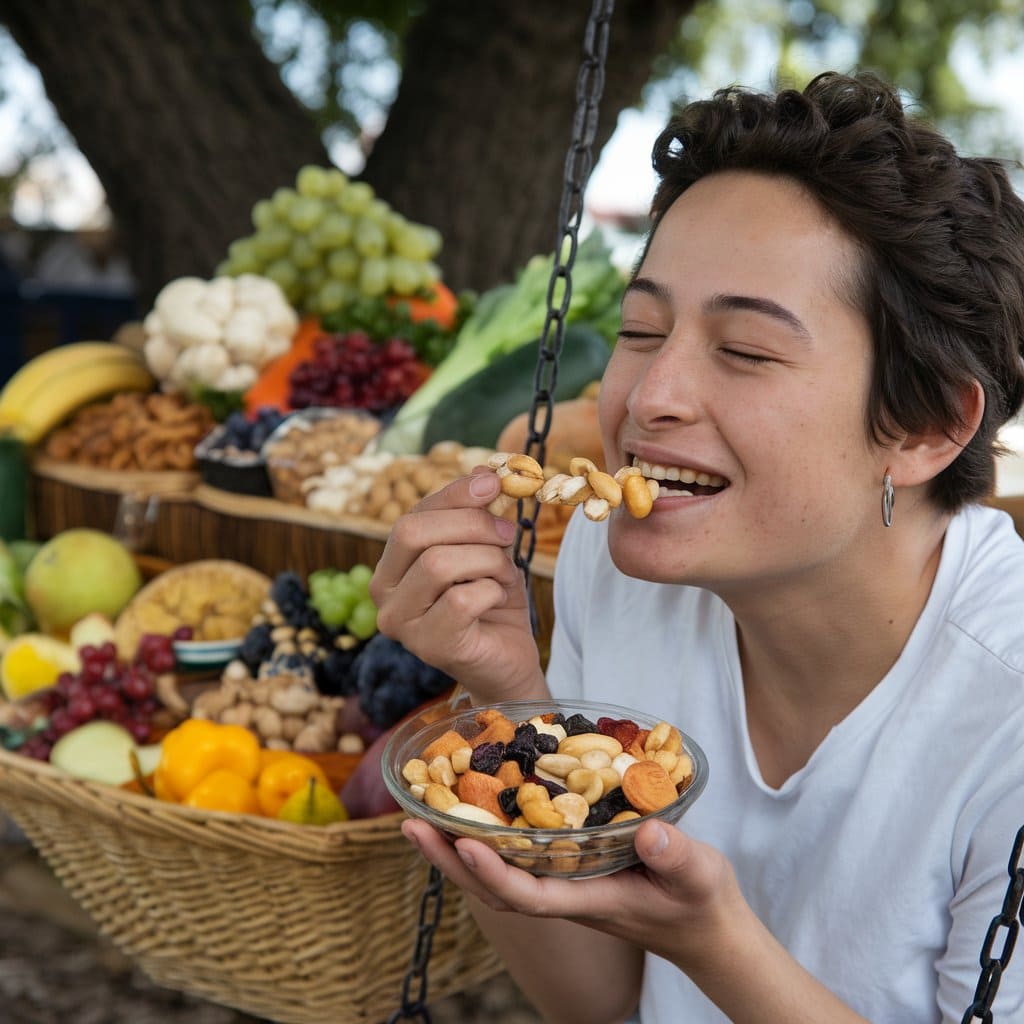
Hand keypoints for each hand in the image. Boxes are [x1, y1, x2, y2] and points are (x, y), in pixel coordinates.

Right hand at [369, 469, 546, 702]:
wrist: (508, 660)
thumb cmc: (491, 602)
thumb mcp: (484, 549)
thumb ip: (476, 513)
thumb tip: (483, 471)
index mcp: (390, 566)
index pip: (412, 515)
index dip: (454, 494)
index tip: (494, 483)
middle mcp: (383, 594)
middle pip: (414, 533)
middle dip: (471, 524)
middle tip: (507, 532)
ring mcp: (402, 624)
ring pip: (439, 563)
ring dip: (487, 560)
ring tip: (504, 574)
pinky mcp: (430, 646)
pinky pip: (462, 599)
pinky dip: (492, 591)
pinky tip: (497, 600)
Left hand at [401, 816, 742, 972]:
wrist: (706, 930)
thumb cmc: (702, 903)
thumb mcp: (699, 875)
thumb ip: (675, 856)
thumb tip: (648, 831)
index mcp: (588, 899)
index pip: (528, 895)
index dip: (493, 872)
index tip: (463, 842)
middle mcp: (565, 895)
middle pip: (494, 888)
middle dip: (450, 859)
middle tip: (409, 823)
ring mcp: (564, 886)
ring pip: (497, 876)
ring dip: (456, 850)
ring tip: (419, 817)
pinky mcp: (569, 873)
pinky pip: (515, 861)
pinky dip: (485, 843)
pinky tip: (469, 818)